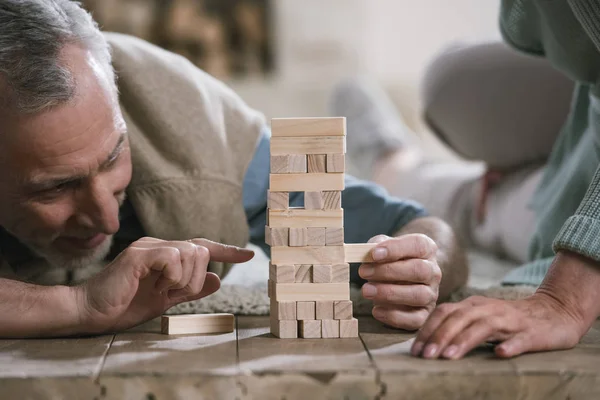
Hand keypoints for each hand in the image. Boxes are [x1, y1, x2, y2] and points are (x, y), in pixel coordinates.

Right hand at [74, 237, 253, 333]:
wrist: (92, 312)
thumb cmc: (125, 305)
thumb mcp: (165, 300)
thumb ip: (190, 289)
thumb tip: (217, 279)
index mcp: (165, 253)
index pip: (201, 246)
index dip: (226, 251)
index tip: (248, 254)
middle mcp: (158, 244)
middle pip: (201, 250)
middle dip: (195, 277)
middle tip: (172, 292)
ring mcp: (148, 247)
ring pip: (191, 252)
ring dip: (184, 279)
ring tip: (161, 290)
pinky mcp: (139, 254)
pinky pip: (174, 257)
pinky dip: (172, 275)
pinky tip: (156, 285)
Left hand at [359, 234, 440, 329]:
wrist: (399, 280)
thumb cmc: (389, 261)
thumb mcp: (382, 248)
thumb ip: (375, 247)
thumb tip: (367, 254)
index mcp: (426, 249)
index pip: (418, 245)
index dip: (396, 249)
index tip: (374, 254)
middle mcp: (433, 272)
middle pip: (419, 270)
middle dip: (388, 272)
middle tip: (364, 272)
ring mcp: (431, 294)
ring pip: (418, 295)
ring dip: (390, 293)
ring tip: (367, 291)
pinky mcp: (424, 314)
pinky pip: (415, 319)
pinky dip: (394, 316)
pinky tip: (376, 310)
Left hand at [411, 293, 583, 359]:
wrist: (555, 312)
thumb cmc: (509, 320)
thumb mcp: (479, 318)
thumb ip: (457, 326)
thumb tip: (427, 343)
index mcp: (473, 305)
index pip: (444, 312)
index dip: (427, 329)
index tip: (415, 350)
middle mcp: (488, 309)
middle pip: (459, 318)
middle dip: (440, 337)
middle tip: (426, 356)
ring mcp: (510, 320)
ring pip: (484, 327)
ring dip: (464, 341)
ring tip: (449, 357)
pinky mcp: (532, 333)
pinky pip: (520, 339)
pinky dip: (510, 346)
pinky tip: (500, 354)